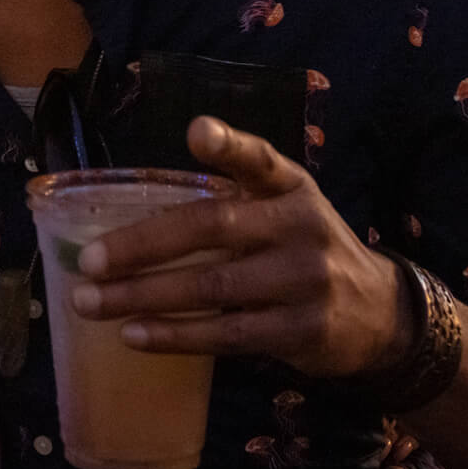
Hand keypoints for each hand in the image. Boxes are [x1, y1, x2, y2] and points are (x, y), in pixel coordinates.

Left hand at [71, 117, 408, 379]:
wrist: (379, 315)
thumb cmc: (304, 251)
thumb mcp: (285, 207)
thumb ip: (231, 193)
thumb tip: (133, 201)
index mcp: (291, 188)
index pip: (260, 160)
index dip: (230, 145)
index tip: (198, 133)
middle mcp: (300, 227)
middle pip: (212, 228)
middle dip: (142, 245)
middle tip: (88, 261)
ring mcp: (304, 281)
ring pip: (210, 287)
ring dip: (143, 296)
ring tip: (89, 302)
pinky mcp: (301, 331)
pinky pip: (226, 334)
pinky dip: (174, 335)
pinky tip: (133, 334)